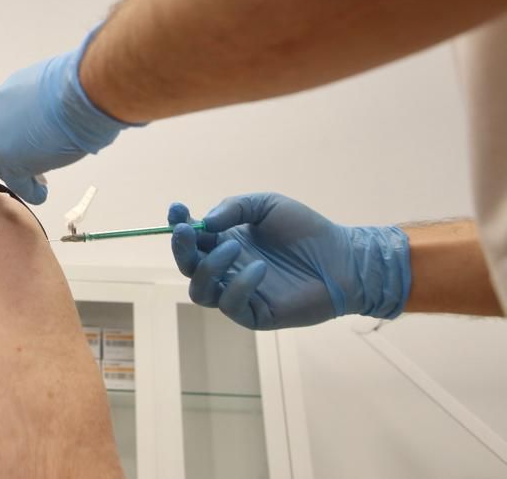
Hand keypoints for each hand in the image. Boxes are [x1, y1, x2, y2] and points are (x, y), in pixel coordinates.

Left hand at [0, 27, 136, 203]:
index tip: (22, 143)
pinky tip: (41, 194)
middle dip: (4, 157)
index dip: (2, 136)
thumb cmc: (79, 84)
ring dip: (18, 174)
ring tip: (38, 181)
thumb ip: (39, 105)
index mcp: (5, 95)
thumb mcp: (50, 88)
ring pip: (0, 165)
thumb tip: (48, 116)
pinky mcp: (11, 161)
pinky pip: (17, 183)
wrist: (83, 92)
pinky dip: (29, 191)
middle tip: (26, 164)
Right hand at [168, 193, 410, 329]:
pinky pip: (231, 306)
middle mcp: (226, 269)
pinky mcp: (255, 314)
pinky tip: (260, 268)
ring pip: (200, 291)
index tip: (176, 210)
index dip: (178, 224)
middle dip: (181, 248)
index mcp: (225, 242)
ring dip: (207, 268)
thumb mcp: (267, 205)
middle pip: (188, 265)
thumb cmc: (307, 230)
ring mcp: (238, 293)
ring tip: (232, 249)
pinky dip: (238, 286)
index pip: (191, 237)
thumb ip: (234, 207)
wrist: (344, 258)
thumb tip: (204, 223)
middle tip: (187, 231)